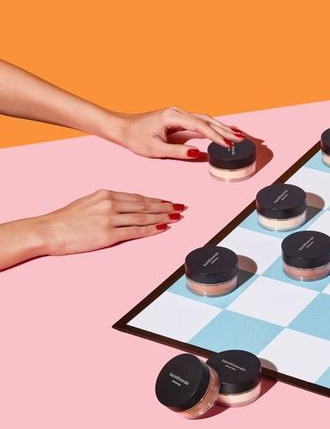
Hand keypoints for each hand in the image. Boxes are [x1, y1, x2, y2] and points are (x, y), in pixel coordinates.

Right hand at [37, 190, 185, 254]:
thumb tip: (126, 208)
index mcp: (106, 194)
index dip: (156, 199)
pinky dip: (151, 229)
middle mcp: (110, 203)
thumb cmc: (66, 219)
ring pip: (143, 217)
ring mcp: (110, 218)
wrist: (49, 230)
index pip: (138, 197)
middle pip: (144, 205)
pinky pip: (135, 231)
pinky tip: (163, 227)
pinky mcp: (108, 234)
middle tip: (181, 207)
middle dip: (165, 206)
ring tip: (176, 217)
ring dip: (163, 217)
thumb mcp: (88, 202)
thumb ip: (108, 203)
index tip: (169, 201)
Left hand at [109, 107, 246, 158]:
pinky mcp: (179, 119)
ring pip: (206, 120)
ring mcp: (179, 114)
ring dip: (222, 128)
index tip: (228, 145)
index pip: (200, 126)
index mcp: (172, 117)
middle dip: (225, 130)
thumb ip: (178, 151)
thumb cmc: (135, 137)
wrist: (122, 128)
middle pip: (207, 120)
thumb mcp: (155, 149)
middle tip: (241, 139)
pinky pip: (200, 122)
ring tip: (238, 135)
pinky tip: (223, 131)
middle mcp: (178, 112)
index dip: (216, 136)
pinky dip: (213, 127)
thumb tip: (198, 153)